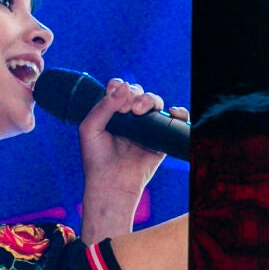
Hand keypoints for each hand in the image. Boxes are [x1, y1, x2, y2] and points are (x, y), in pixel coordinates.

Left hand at [78, 79, 185, 236]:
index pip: (118, 89)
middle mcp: (129, 117)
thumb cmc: (96, 159)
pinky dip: (178, 113)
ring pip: (154, 102)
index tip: (115, 97)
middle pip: (138, 92)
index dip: (119, 87)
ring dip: (149, 100)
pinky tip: (171, 112)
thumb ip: (103, 106)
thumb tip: (124, 86)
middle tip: (128, 109)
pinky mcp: (160, 138)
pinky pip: (174, 120)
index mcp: (110, 112)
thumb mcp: (90, 128)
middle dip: (134, 94)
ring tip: (140, 111)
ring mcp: (145, 127)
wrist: (111, 183)